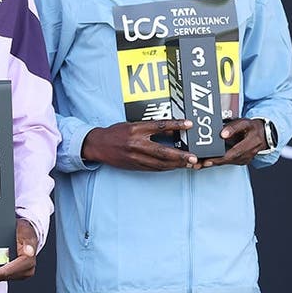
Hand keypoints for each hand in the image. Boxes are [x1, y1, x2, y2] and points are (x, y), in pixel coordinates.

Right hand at [81, 120, 198, 170]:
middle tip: (193, 157)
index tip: (189, 124)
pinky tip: (175, 167)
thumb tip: (170, 129)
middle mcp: (136, 144)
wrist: (98, 146)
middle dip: (180, 155)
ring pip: (160, 163)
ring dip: (176, 164)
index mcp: (135, 130)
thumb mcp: (132, 125)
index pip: (159, 126)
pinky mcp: (135, 166)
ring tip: (189, 164)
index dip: (175, 125)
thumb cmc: (115, 133)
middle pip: (162, 151)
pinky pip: (154, 168)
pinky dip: (166, 168)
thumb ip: (150, 127)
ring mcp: (136, 157)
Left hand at [199, 118, 266, 167]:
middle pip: (229, 160)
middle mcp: (248, 153)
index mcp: (250, 143)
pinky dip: (218, 162)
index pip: (234, 152)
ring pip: (228, 162)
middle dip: (214, 162)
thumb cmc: (252, 128)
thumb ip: (233, 127)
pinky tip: (206, 162)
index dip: (220, 158)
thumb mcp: (244, 123)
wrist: (264, 135)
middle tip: (199, 164)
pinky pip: (229, 162)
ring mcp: (246, 159)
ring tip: (199, 164)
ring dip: (214, 163)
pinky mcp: (242, 161)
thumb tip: (222, 134)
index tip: (208, 160)